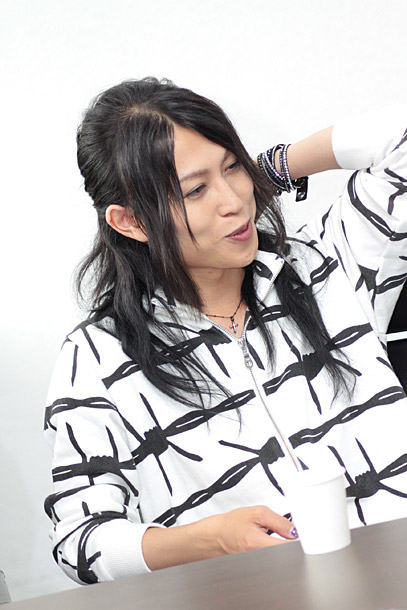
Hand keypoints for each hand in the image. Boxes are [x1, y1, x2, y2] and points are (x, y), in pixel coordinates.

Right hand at [142, 505, 296, 570]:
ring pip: (283, 561)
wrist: (216, 537)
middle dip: (296, 546)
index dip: (301, 543)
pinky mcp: (261, 567)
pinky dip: (282, 554)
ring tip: (288, 538)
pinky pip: (277, 562)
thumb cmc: (231, 524)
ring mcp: (259, 565)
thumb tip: (297, 530)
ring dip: (289, 550)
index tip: (308, 536)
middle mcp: (258, 558)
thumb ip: (279, 521)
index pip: (287, 549)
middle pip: (287, 558)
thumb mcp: (257, 513)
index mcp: (256, 543)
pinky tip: (281, 545)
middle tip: (299, 535)